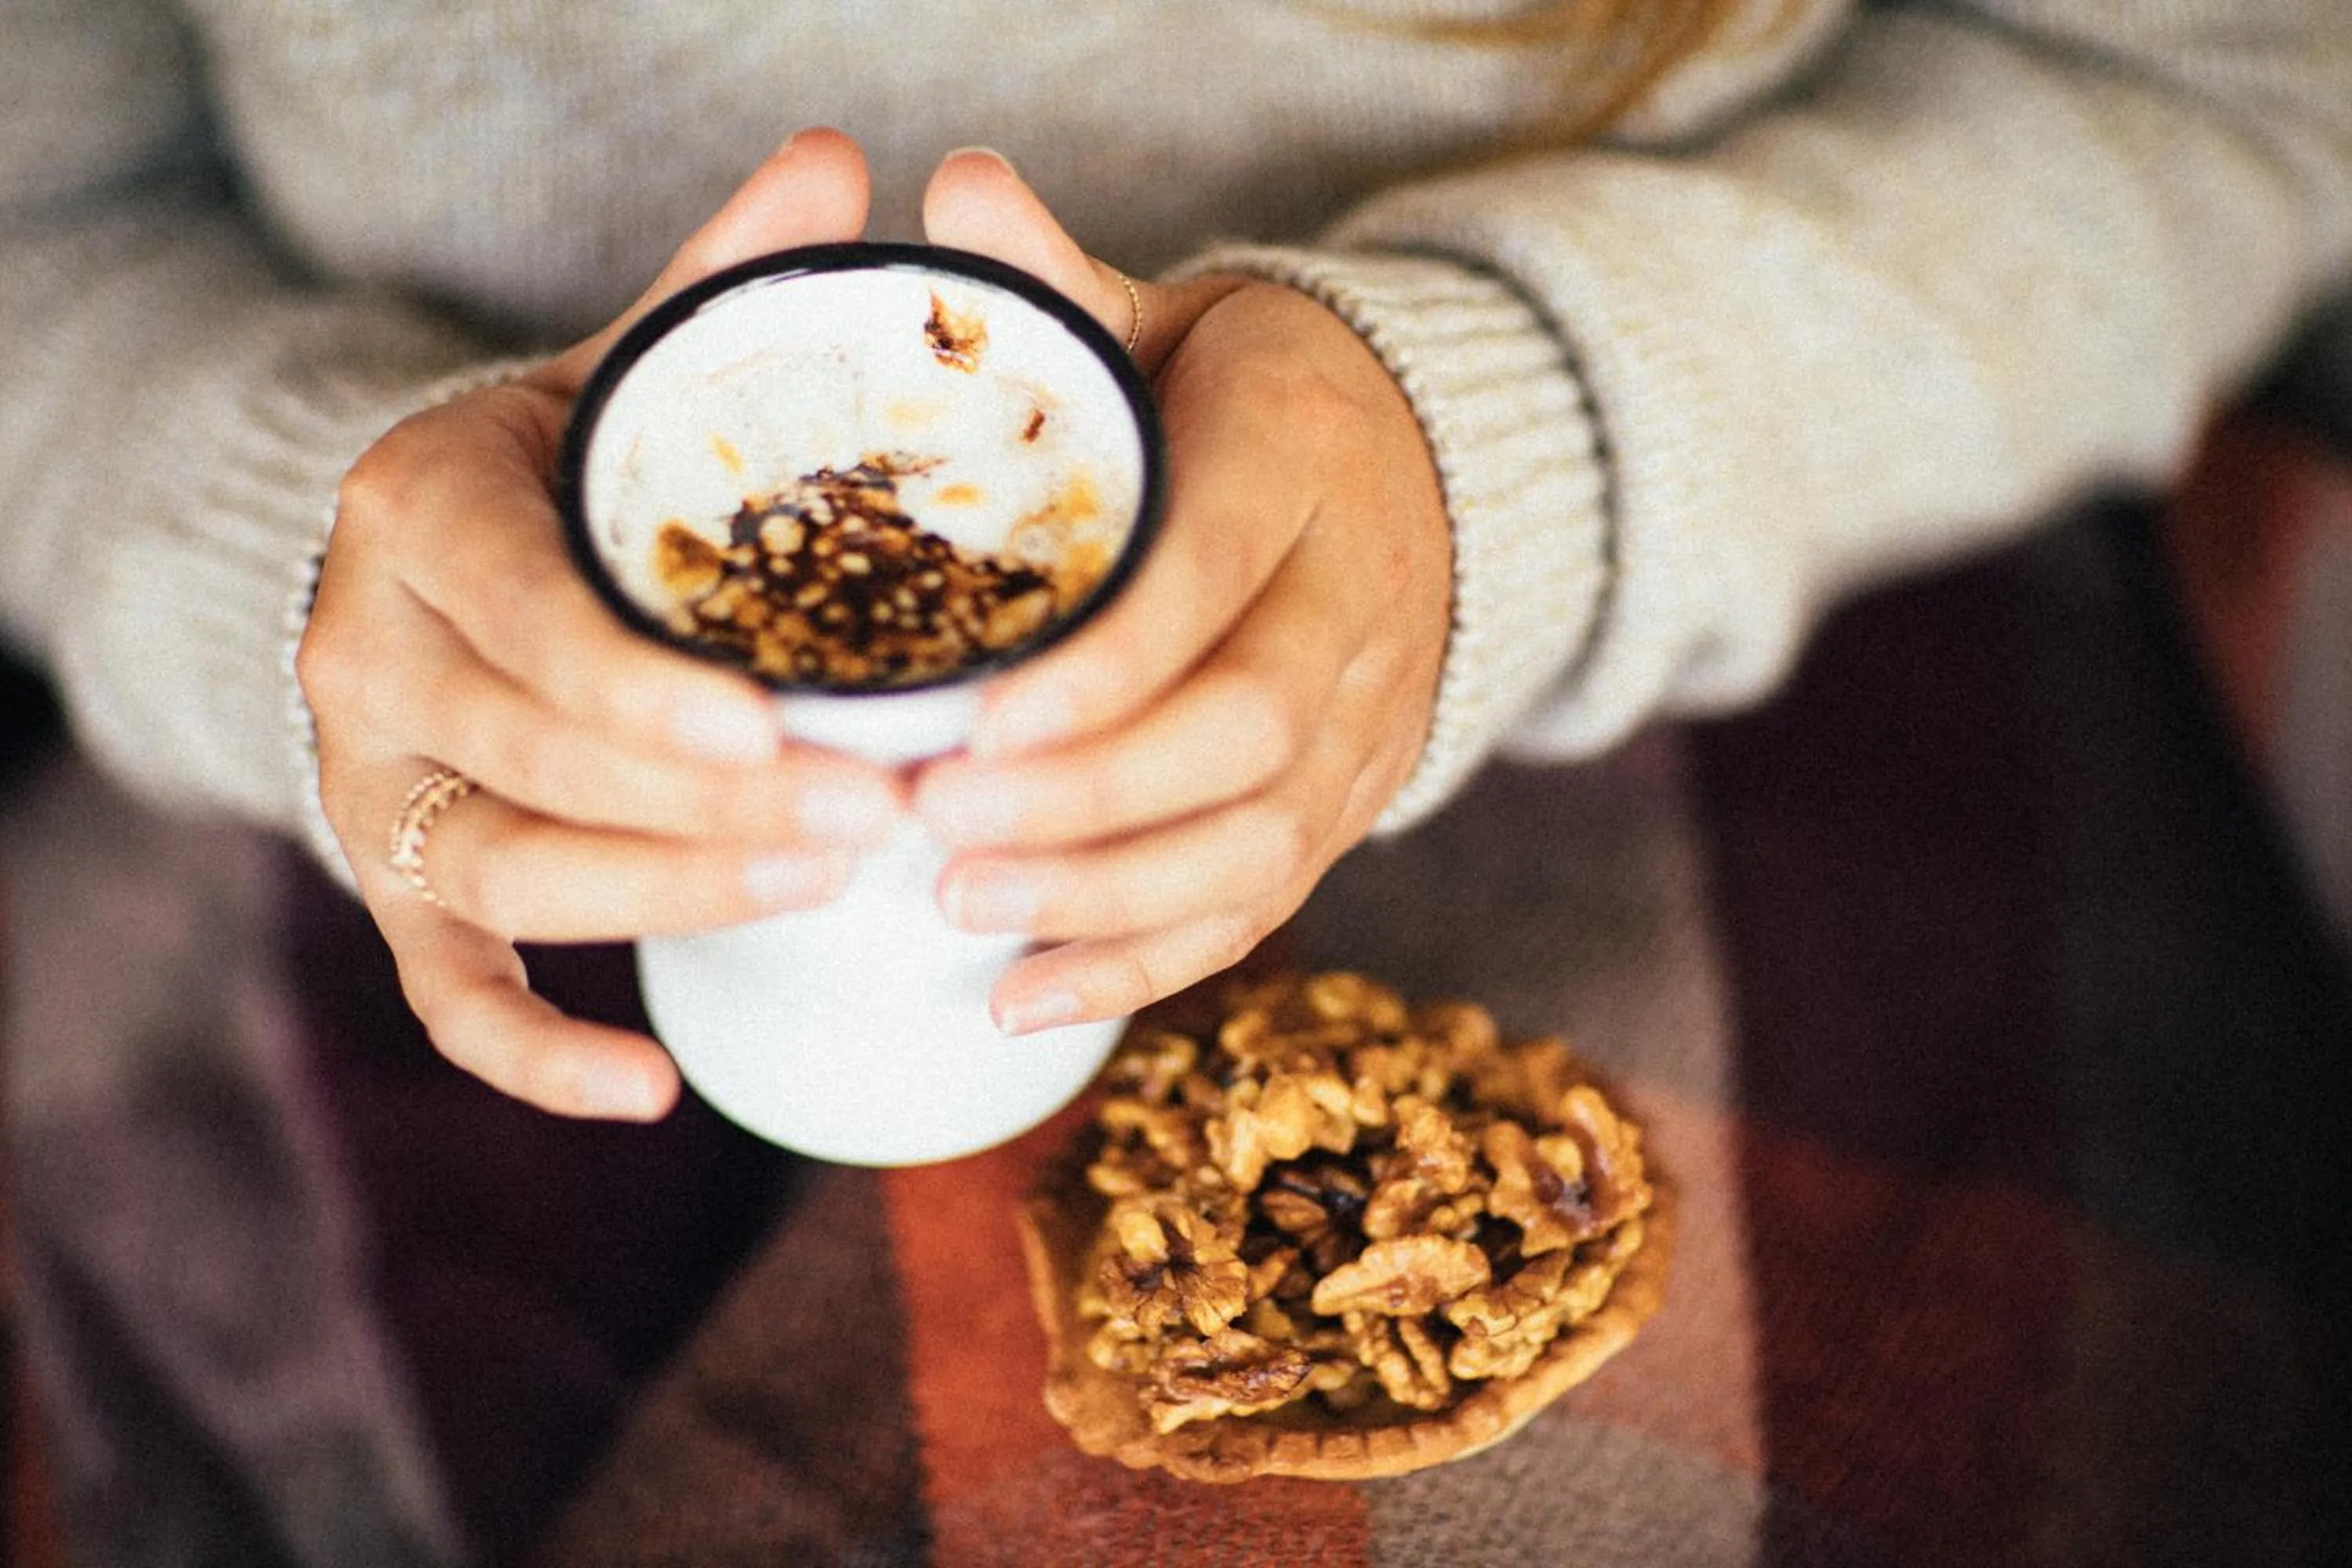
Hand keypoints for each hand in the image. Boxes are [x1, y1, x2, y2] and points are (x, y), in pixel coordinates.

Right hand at [299, 130, 909, 1119]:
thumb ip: (723, 287)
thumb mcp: (628, 365)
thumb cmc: (570, 467)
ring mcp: (374, 782)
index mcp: (422, 509)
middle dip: (704, 803)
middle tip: (876, 818)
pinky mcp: (394, 879)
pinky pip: (446, 989)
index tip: (784, 728)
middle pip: (533, 759)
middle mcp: (371, 653)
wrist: (447, 553)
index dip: (643, 688)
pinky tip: (654, 1091)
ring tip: (830, 892)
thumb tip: (847, 167)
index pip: (526, 614)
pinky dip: (534, 1052)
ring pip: (509, 872)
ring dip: (669, 897)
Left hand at [910, 150, 1452, 1032]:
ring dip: (1106, 895)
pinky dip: (1144, 962)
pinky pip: (1260, 907)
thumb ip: (1067, 280)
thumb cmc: (1246, 398)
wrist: (1419, 472)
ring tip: (954, 913)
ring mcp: (1363, 722)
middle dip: (1089, 798)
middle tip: (932, 824)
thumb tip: (952, 187)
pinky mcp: (1345, 805)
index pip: (1214, 576)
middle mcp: (1357, 604)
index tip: (977, 717)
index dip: (1107, 665)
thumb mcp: (1173, 319)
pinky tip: (1020, 1000)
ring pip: (1257, 843)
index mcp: (1303, 465)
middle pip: (1243, 732)